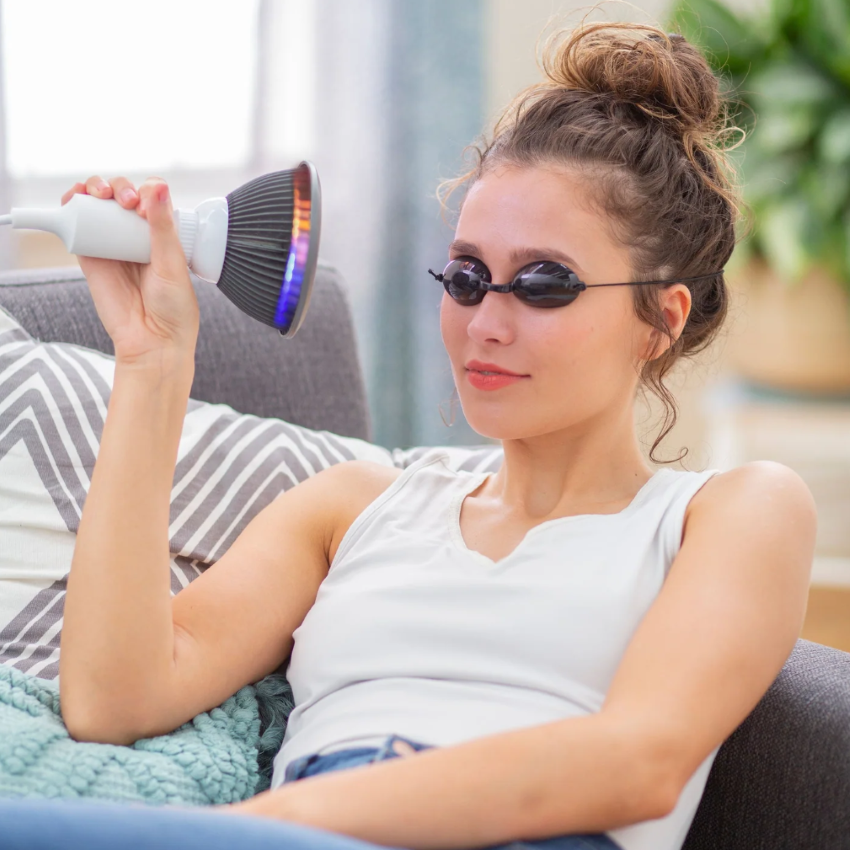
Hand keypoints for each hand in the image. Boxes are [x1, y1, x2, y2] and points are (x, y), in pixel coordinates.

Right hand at [61, 176, 199, 368]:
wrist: (153, 342)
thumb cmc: (173, 309)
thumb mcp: (173, 263)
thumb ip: (163, 226)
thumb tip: (158, 186)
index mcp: (163, 236)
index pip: (151, 198)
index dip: (146, 191)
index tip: (146, 206)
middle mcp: (136, 237)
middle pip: (122, 197)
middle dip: (120, 188)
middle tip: (126, 202)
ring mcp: (112, 245)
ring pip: (99, 206)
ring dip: (95, 188)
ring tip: (101, 194)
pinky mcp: (91, 257)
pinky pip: (77, 227)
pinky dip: (72, 206)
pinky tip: (75, 198)